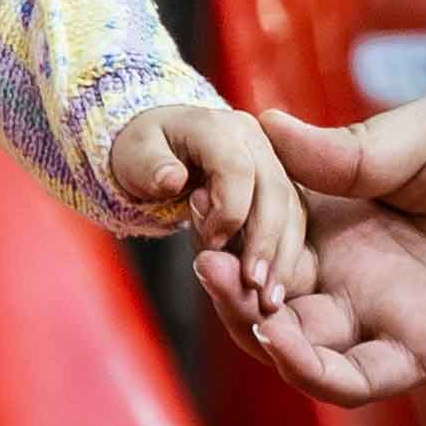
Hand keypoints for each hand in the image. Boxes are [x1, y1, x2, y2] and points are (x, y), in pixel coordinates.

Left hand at [109, 103, 316, 322]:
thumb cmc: (144, 152)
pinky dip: (285, 254)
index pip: (236, 168)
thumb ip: (150, 167)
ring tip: (269, 299)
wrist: (162, 145)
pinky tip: (275, 287)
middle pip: (274, 189)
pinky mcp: (277, 184)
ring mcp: (269, 160)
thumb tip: (171, 179)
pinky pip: (292, 219)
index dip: (229, 210)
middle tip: (256, 287)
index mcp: (215, 126)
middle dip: (266, 241)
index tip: (211, 245)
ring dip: (283, 255)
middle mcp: (251, 138)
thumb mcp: (133, 156)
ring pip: (291, 207)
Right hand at [214, 90, 425, 413]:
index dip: (233, 217)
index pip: (267, 224)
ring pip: (294, 342)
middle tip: (211, 254)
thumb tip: (263, 126)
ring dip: (252, 324)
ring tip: (233, 286)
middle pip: (266, 290)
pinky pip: (353, 378)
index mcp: (351, 210)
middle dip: (229, 278)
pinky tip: (279, 339)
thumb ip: (352, 147)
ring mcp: (388, 313)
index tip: (207, 195)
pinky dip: (307, 370)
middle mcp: (359, 269)